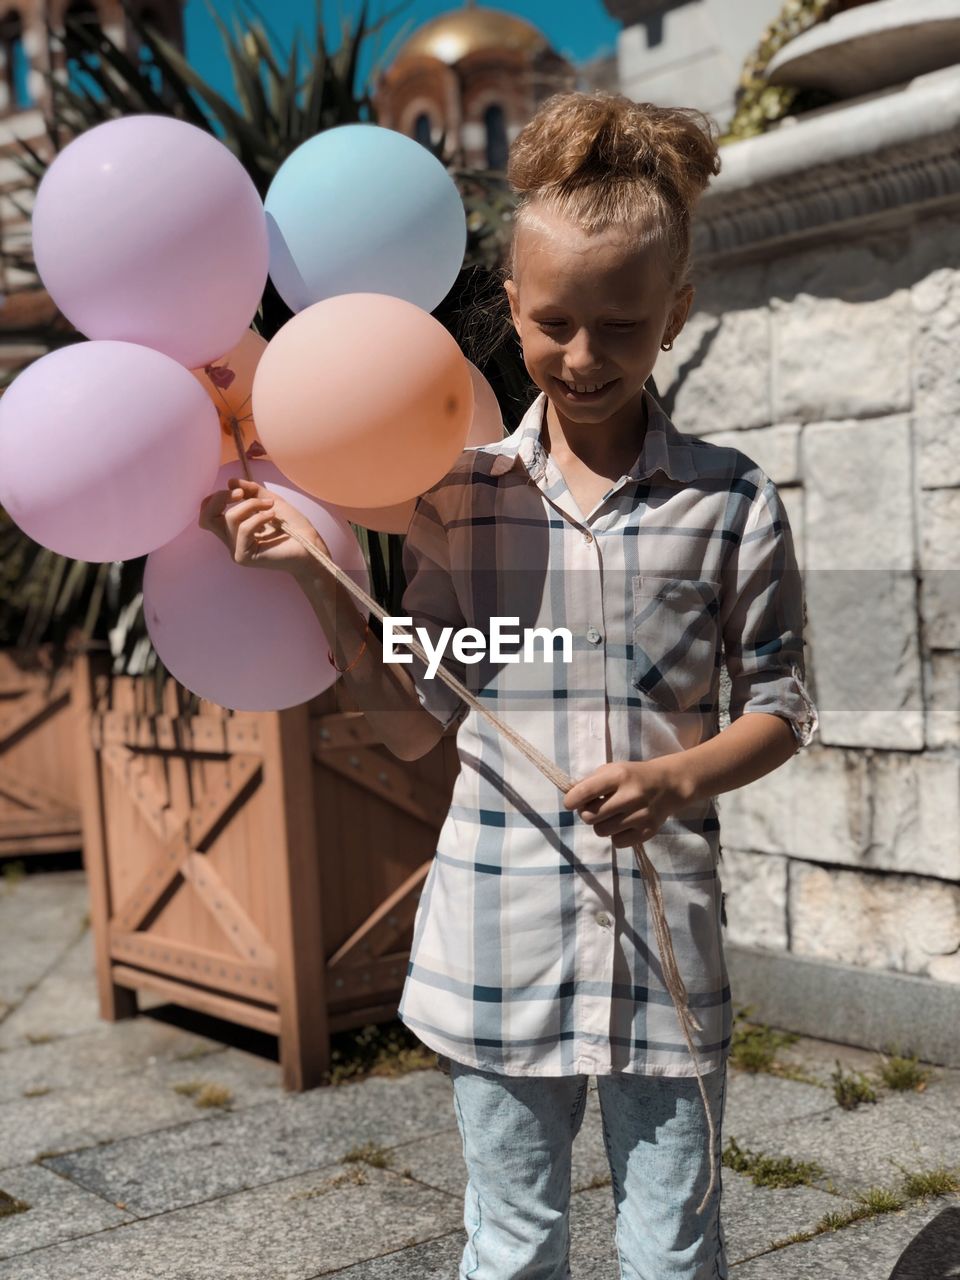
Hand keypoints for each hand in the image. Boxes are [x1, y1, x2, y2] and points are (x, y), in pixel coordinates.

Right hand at [197, 476, 327, 576]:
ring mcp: (236, 550)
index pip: (207, 513)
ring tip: (270, 506)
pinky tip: (273, 516)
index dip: (215, 498)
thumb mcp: (269, 501)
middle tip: (241, 493)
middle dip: (221, 498)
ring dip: (251, 504)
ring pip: (229, 518)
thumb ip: (250, 491)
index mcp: (234, 528)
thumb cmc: (293, 526)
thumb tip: (231, 481)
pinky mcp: (245, 556)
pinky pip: (243, 529)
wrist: (310, 546)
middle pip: (206, 517)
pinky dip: (259, 517)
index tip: (238, 491)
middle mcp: (231, 540)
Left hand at [562, 759, 694, 847]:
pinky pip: (616, 842)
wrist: (668, 785)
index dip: (571, 800)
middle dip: (587, 813)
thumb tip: (571, 800)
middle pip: (589, 816)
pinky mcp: (647, 832)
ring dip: (601, 824)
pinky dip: (615, 835)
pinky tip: (623, 824)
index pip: (584, 792)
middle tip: (595, 808)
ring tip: (610, 815)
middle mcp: (630, 796)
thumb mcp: (612, 770)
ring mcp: (640, 816)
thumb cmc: (632, 777)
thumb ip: (590, 783)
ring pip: (601, 831)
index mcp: (619, 776)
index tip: (570, 803)